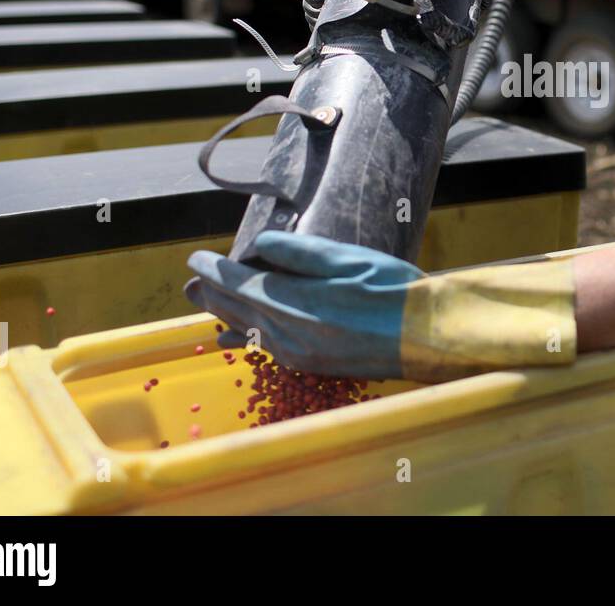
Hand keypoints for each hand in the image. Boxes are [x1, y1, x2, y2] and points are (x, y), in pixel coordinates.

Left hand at [187, 230, 578, 382]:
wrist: (424, 336)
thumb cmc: (392, 290)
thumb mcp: (345, 258)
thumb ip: (297, 252)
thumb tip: (258, 247)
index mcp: (293, 301)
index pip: (236, 282)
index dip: (212, 268)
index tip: (195, 257)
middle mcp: (287, 332)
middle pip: (234, 310)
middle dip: (210, 292)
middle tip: (190, 280)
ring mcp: (297, 354)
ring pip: (246, 331)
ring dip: (223, 315)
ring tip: (205, 303)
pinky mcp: (311, 366)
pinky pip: (264, 348)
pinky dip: (246, 336)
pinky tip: (237, 339)